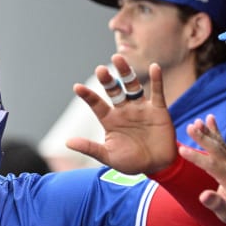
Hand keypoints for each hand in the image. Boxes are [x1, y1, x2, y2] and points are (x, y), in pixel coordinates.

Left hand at [68, 54, 176, 174]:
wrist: (157, 167)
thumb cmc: (131, 162)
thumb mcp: (108, 156)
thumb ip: (90, 148)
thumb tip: (67, 142)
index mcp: (110, 120)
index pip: (96, 105)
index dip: (88, 96)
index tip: (77, 87)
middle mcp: (124, 110)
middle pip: (114, 91)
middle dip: (108, 81)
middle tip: (100, 70)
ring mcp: (141, 108)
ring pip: (132, 86)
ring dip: (126, 73)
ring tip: (118, 59)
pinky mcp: (158, 110)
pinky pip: (157, 92)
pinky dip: (156, 80)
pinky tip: (154, 67)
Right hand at [179, 115, 225, 224]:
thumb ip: (215, 203)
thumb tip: (203, 196)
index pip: (211, 165)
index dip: (196, 157)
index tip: (182, 150)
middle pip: (215, 149)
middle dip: (202, 138)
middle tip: (190, 127)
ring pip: (218, 143)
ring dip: (206, 131)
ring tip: (195, 122)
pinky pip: (221, 141)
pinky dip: (214, 130)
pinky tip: (208, 119)